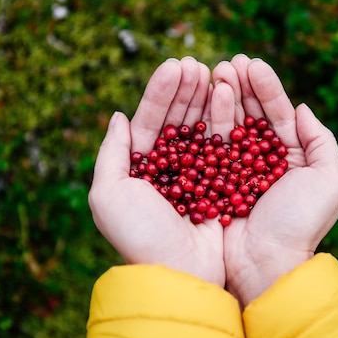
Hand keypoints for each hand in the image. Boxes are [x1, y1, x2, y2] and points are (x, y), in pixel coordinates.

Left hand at [88, 57, 224, 285]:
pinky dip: (226, 123)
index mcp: (139, 170)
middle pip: (177, 121)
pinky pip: (224, 148)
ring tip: (215, 71)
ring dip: (206, 99)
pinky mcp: (222, 185)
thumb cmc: (139, 235)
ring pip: (202, 129)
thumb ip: (111, 153)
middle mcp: (168, 170)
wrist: (179, 273)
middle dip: (185, 91)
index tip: (175, 65)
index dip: (161, 93)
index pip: (149, 121)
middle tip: (196, 64)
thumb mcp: (109, 195)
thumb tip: (117, 116)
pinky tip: (228, 98)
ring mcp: (197, 176)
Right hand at [211, 55, 337, 306]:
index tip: (252, 62)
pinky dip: (208, 121)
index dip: (267, 87)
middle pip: (252, 115)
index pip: (278, 115)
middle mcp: (263, 162)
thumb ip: (322, 141)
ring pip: (230, 125)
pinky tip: (204, 98)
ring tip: (216, 70)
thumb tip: (302, 108)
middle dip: (242, 86)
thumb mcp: (329, 181)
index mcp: (292, 159)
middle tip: (229, 60)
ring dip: (224, 96)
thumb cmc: (300, 223)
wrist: (266, 263)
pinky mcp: (213, 180)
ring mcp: (236, 170)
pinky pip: (211, 146)